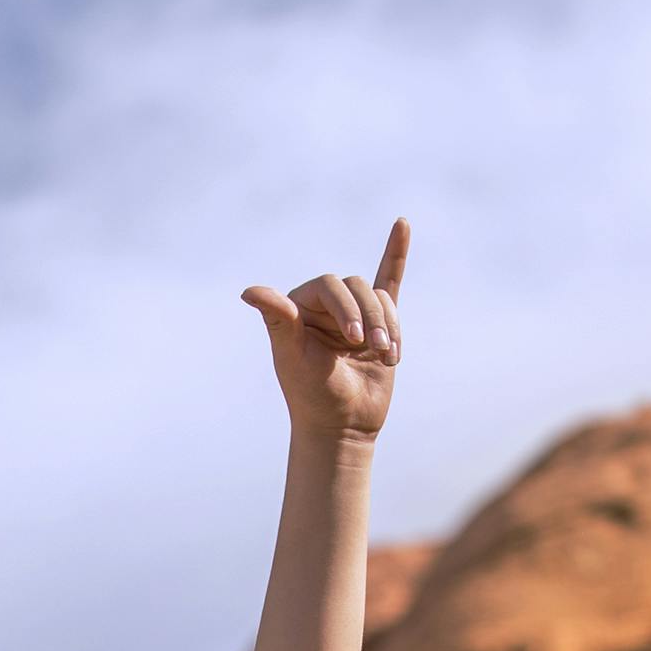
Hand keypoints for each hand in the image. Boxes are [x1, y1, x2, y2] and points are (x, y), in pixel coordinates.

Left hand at [241, 217, 407, 440]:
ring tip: (388, 355)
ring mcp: (353, 312)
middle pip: (358, 288)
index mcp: (298, 307)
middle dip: (371, 318)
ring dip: (389, 325)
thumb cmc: (312, 395)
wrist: (343, 427)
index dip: (345, 308)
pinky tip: (402, 224)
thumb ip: (279, 319)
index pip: (329, 286)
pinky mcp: (378, 323)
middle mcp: (324, 305)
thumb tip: (248, 291)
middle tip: (374, 349)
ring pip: (380, 297)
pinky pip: (389, 280)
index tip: (353, 340)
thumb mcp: (293, 357)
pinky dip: (397, 253)